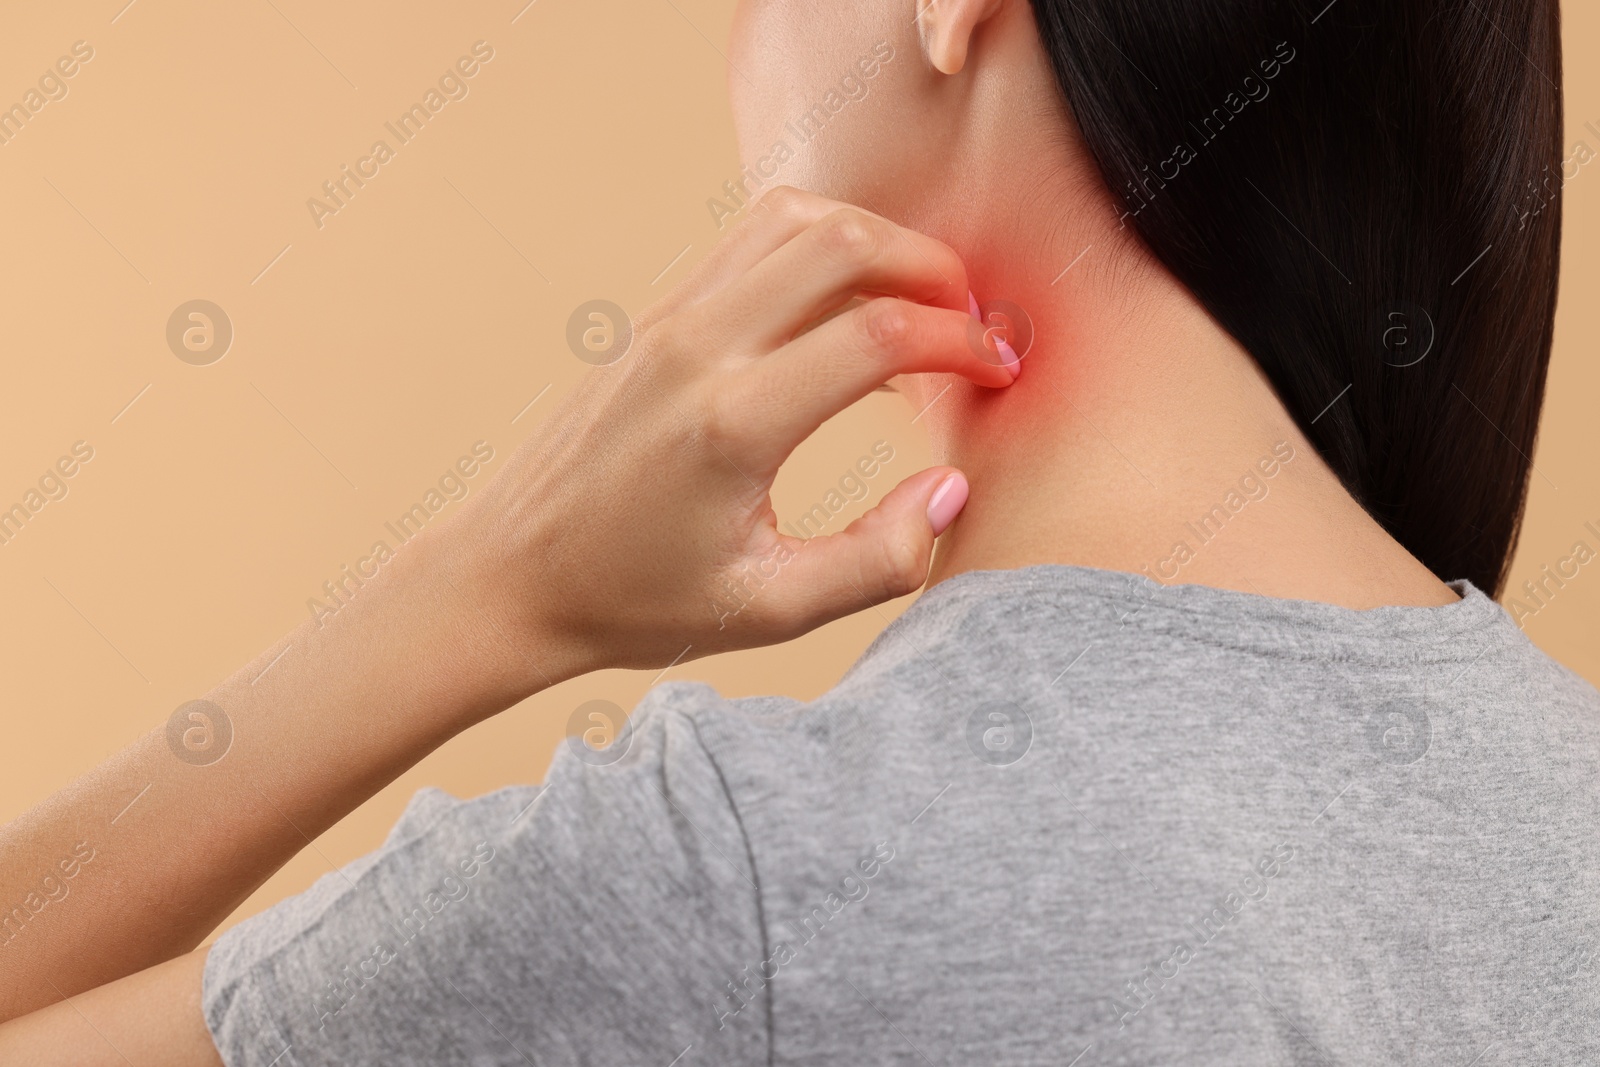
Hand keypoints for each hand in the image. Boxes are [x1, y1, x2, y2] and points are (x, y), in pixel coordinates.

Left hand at [452, 187, 1017, 686]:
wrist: (512, 576)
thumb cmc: (634, 602)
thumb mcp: (768, 612)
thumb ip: (877, 561)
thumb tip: (950, 490)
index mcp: (733, 423)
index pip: (879, 335)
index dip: (961, 343)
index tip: (997, 370)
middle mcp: (698, 349)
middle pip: (843, 243)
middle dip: (932, 269)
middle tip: (971, 323)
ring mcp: (668, 321)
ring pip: (792, 221)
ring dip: (875, 243)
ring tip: (919, 304)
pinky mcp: (654, 318)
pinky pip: (749, 242)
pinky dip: (818, 248)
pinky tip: (847, 310)